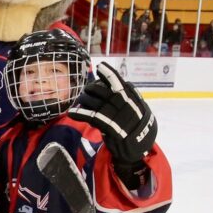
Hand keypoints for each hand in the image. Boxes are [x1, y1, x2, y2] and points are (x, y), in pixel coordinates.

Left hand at [70, 63, 156, 177]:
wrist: (140, 146)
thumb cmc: (136, 125)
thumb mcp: (137, 107)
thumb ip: (128, 95)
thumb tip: (116, 83)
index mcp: (131, 96)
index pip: (117, 80)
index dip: (107, 73)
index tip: (99, 66)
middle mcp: (124, 103)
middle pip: (101, 90)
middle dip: (90, 89)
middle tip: (85, 92)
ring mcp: (118, 114)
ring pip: (94, 102)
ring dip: (82, 101)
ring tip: (78, 103)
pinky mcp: (111, 127)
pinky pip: (92, 117)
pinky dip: (80, 114)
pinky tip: (72, 112)